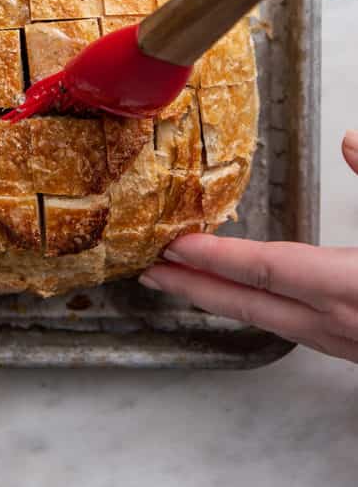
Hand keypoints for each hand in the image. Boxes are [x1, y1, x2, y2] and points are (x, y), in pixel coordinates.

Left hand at [138, 132, 357, 362]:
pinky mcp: (347, 347)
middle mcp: (334, 321)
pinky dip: (250, 308)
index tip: (173, 245)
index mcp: (345, 286)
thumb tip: (347, 139)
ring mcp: (339, 341)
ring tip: (181, 281)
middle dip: (192, 287)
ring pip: (263, 320)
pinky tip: (240, 297)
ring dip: (218, 299)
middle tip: (149, 271)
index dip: (214, 257)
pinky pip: (284, 327)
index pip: (264, 269)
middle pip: (247, 304)